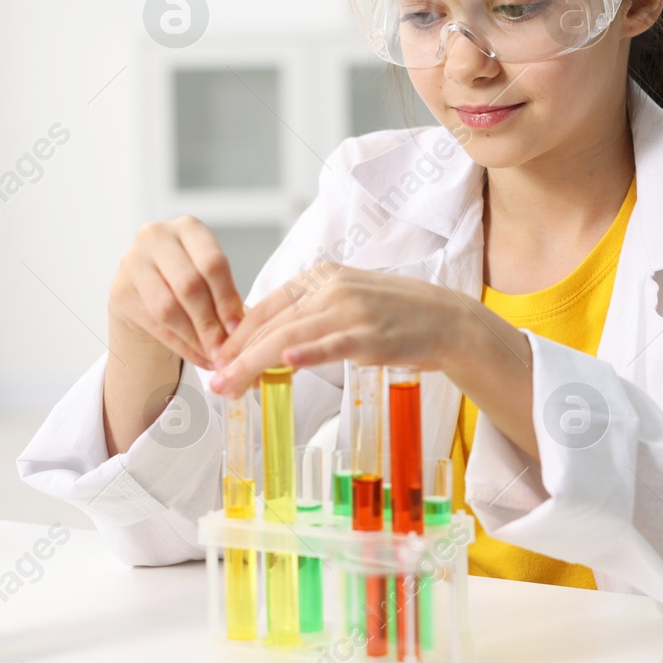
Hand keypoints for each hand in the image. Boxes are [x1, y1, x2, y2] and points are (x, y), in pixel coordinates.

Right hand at [108, 216, 244, 371]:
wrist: (147, 290)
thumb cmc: (189, 281)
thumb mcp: (211, 278)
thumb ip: (226, 298)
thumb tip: (242, 333)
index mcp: (188, 227)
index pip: (212, 263)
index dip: (227, 299)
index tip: (239, 329)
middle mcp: (156, 236)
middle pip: (189, 285)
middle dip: (210, 323)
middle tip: (226, 349)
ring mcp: (132, 262)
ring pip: (168, 308)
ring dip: (195, 338)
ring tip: (214, 356)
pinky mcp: (119, 290)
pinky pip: (155, 324)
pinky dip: (181, 345)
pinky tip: (198, 357)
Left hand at [208, 265, 468, 395]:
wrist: (448, 320)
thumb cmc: (397, 315)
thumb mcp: (348, 300)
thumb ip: (312, 312)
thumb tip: (275, 339)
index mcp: (322, 277)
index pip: (266, 306)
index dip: (237, 335)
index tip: (218, 360)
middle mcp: (331, 288)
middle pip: (271, 324)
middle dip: (237, 355)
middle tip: (215, 382)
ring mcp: (350, 310)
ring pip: (289, 337)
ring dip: (254, 363)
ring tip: (231, 385)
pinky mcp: (370, 335)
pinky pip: (331, 344)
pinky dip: (308, 353)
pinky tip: (286, 362)